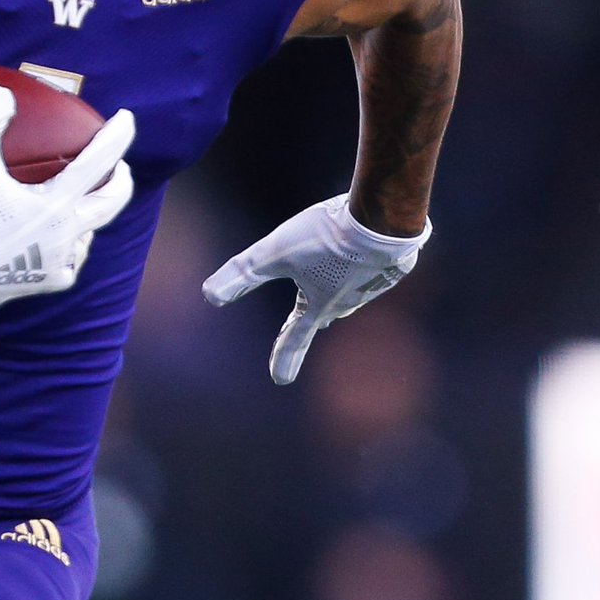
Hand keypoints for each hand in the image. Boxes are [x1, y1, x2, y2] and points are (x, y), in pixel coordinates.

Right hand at [0, 85, 135, 311]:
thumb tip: (0, 93)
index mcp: (55, 205)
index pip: (97, 163)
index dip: (116, 138)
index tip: (126, 118)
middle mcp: (65, 235)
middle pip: (110, 203)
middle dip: (120, 180)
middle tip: (119, 167)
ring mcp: (58, 262)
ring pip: (88, 234)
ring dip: (88, 215)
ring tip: (81, 204)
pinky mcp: (46, 283)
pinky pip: (68, 261)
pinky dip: (68, 247)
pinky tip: (58, 244)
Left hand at [202, 194, 428, 384]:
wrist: (383, 220)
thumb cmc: (327, 239)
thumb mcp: (274, 252)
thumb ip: (243, 273)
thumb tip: (210, 296)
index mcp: (319, 305)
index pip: (294, 336)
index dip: (283, 356)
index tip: (279, 380)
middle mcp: (348, 301)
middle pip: (322, 313)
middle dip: (310, 321)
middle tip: (304, 329)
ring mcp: (372, 284)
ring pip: (347, 294)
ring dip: (336, 294)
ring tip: (331, 292)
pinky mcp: (390, 264)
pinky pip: (370, 272)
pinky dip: (360, 270)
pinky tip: (364, 257)